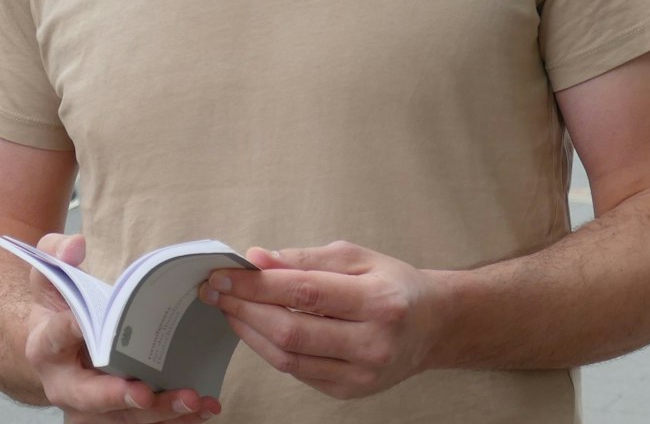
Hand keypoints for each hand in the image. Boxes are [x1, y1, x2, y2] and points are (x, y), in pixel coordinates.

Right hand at [24, 233, 221, 421]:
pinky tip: (204, 409)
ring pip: (123, 420)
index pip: (55, 337)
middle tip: (145, 393)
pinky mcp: (117, 418)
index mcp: (46, 347)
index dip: (68, 331)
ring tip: (193, 400)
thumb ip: (57, 253)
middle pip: (90, 398)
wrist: (59, 350)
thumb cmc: (60, 310)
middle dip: (119, 397)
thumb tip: (76, 246)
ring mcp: (91, 409)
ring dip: (160, 413)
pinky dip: (176, 420)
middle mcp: (64, 387)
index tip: (85, 325)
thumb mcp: (51, 276)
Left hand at [201, 241, 441, 399]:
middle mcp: (373, 342)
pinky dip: (270, 350)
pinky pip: (298, 372)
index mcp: (378, 300)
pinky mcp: (349, 391)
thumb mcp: (356, 257)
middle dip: (245, 309)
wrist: (432, 327)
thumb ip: (304, 258)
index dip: (256, 285)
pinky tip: (256, 329)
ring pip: (289, 358)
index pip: (304, 292)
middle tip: (216, 292)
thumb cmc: (394, 285)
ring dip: (250, 333)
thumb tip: (257, 259)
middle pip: (291, 331)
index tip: (224, 275)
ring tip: (230, 309)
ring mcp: (361, 373)